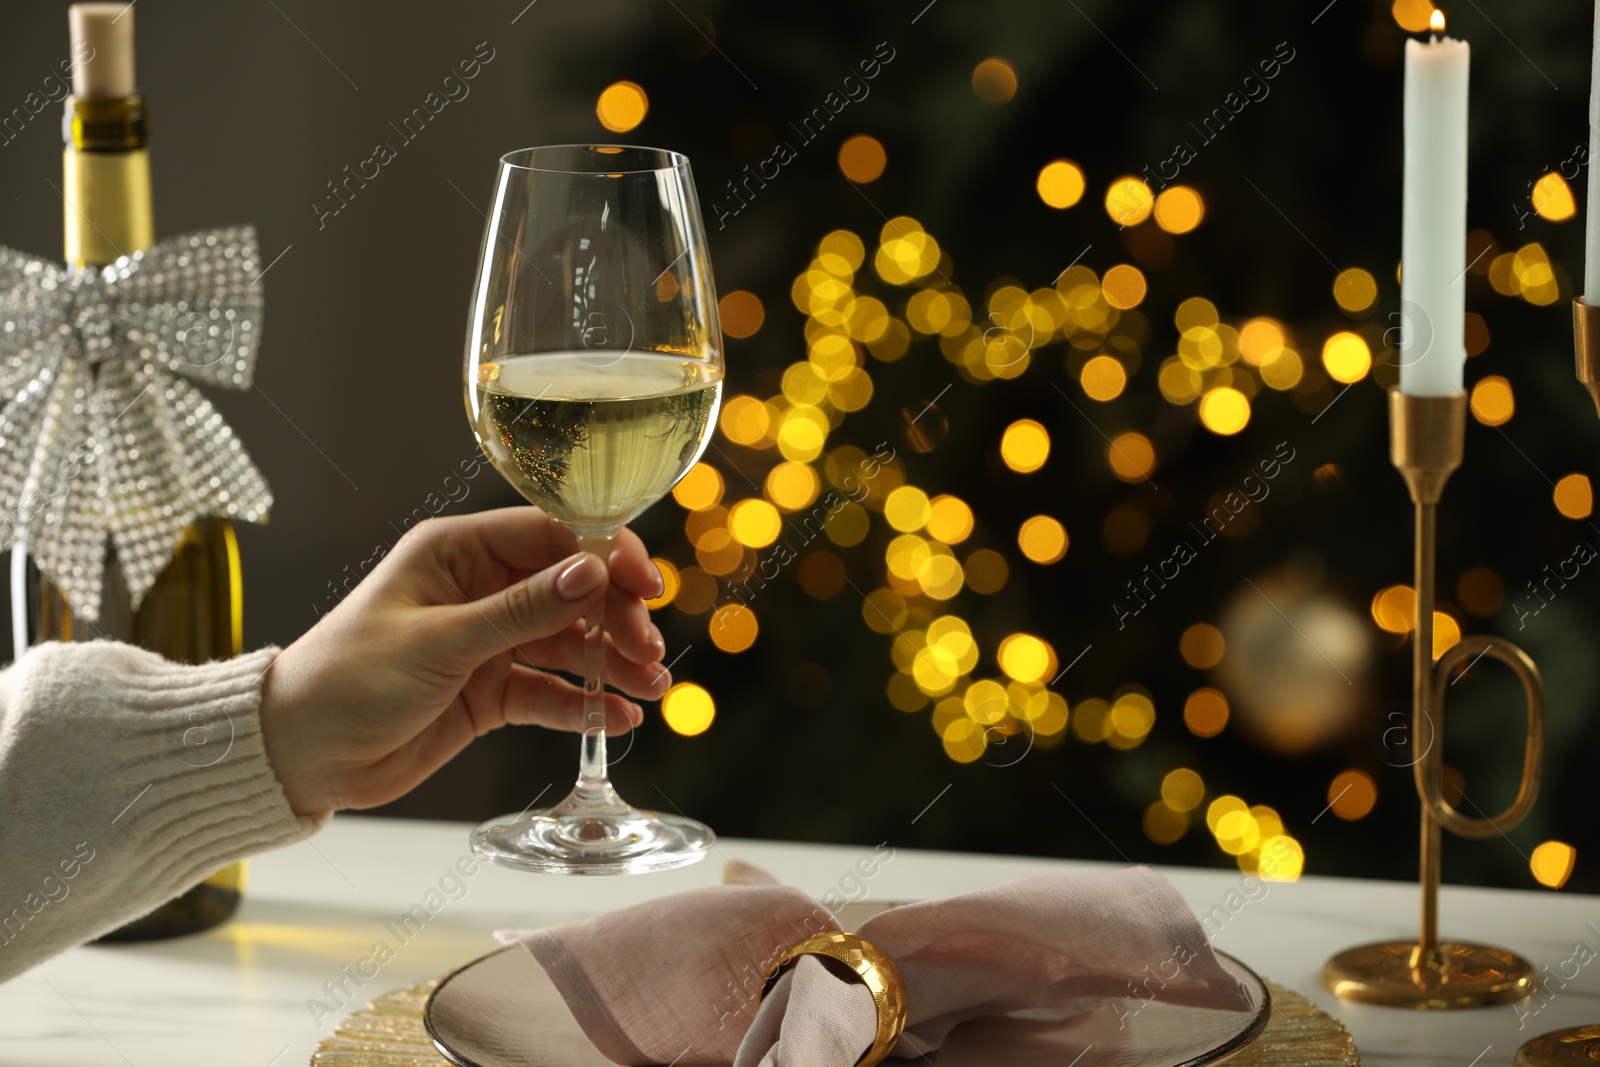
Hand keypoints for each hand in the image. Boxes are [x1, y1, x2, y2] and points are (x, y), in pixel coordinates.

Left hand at [258, 508, 669, 816]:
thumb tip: (592, 573)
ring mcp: (489, 642)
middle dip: (616, 619)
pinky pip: (551, 691)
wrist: (299, 755)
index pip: (551, 536)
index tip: (646, 586)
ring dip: (612, 663)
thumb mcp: (438, 642)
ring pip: (570, 643)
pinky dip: (585, 703)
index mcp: (457, 552)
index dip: (605, 557)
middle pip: (572, 590)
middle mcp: (479, 589)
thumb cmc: (346, 681)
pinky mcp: (491, 691)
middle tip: (647, 652)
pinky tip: (618, 716)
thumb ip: (520, 610)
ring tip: (651, 688)